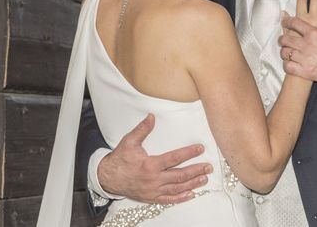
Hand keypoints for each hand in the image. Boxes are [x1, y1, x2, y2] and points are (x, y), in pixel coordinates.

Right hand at [97, 113, 211, 203]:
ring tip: (204, 179)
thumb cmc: (120, 159)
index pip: (174, 158)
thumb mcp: (129, 142)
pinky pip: (169, 199)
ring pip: (177, 188)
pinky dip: (181, 198)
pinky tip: (191, 194)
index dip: (188, 153)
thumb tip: (151, 117)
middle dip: (196, 171)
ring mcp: (153, 190)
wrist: (108, 178)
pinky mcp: (151, 197)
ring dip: (192, 184)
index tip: (200, 149)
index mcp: (150, 165)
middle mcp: (154, 179)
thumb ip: (142, 130)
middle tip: (208, 167)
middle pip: (179, 175)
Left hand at [279, 0, 316, 82]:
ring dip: (284, 51)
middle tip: (283, 39)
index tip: (284, 21)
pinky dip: (287, 64)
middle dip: (282, 38)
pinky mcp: (305, 71)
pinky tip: (289, 63)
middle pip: (286, 39)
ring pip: (285, 53)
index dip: (287, 21)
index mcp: (314, 33)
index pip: (294, 23)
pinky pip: (288, 67)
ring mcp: (304, 59)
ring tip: (286, 51)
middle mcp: (306, 45)